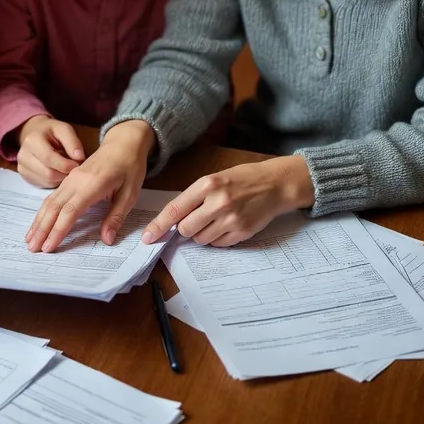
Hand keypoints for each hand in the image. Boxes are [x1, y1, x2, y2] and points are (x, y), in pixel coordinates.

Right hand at [17, 116, 84, 187]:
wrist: (34, 132)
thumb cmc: (51, 131)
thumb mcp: (64, 129)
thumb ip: (72, 142)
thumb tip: (79, 158)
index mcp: (32, 140)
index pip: (49, 159)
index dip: (66, 165)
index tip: (77, 164)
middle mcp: (23, 155)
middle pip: (48, 174)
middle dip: (64, 173)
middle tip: (73, 167)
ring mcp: (22, 167)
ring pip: (46, 181)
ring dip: (60, 178)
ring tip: (65, 168)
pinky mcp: (24, 176)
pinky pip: (43, 184)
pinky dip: (54, 181)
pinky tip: (57, 171)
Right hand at [25, 121, 155, 252]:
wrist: (123, 143)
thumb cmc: (130, 167)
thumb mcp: (130, 193)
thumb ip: (116, 216)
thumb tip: (106, 239)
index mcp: (92, 185)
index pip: (70, 211)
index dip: (58, 231)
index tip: (48, 247)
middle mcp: (76, 181)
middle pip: (54, 207)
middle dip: (41, 229)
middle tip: (32, 249)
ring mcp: (70, 179)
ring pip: (49, 201)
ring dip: (39, 221)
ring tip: (30, 240)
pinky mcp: (69, 179)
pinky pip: (53, 196)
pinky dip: (43, 211)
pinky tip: (39, 222)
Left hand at [141, 156, 314, 247]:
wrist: (275, 184)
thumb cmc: (243, 179)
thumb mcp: (216, 178)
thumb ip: (196, 196)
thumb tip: (175, 220)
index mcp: (207, 184)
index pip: (176, 209)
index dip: (159, 225)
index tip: (148, 237)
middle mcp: (218, 202)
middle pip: (185, 228)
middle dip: (185, 228)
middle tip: (197, 218)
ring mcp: (230, 219)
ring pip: (200, 239)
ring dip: (202, 233)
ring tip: (216, 219)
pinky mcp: (241, 232)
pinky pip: (218, 244)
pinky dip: (217, 238)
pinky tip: (227, 224)